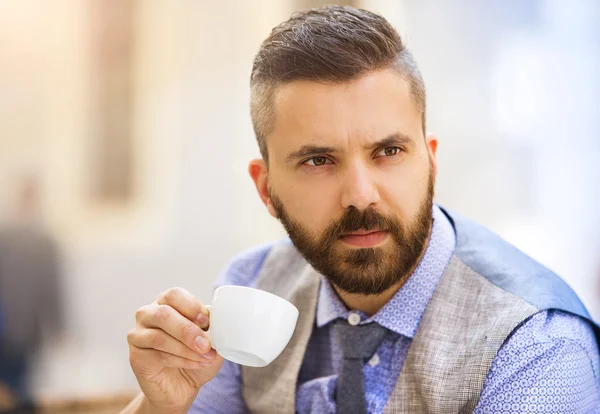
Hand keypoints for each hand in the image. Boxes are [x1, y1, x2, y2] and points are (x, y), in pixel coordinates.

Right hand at [127, 287, 223, 413]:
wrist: (183, 387)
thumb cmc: (196, 356)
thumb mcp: (210, 338)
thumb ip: (213, 325)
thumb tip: (220, 318)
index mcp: (167, 303)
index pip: (174, 295)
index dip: (191, 306)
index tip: (207, 322)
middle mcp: (148, 314)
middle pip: (163, 314)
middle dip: (188, 330)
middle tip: (206, 344)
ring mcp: (138, 334)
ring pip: (159, 337)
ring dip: (186, 349)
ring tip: (206, 357)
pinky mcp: (136, 356)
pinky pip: (157, 355)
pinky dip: (181, 360)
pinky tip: (196, 364)